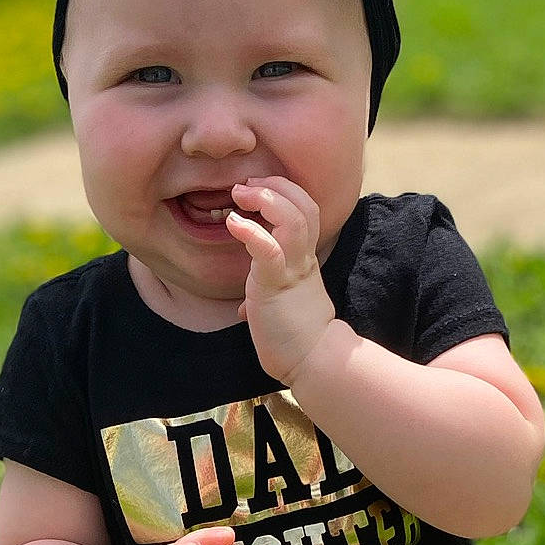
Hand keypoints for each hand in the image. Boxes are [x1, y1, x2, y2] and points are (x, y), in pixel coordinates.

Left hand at [226, 176, 336, 384]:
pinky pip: (268, 250)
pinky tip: (233, 223)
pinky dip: (250, 231)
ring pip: (292, 219)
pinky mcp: (276, 285)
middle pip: (304, 205)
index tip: (256, 189)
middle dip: (276, 186)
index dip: (283, 191)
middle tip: (247, 184)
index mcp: (303, 260)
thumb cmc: (294, 338)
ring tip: (241, 193)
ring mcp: (292, 270)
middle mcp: (301, 258)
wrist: (311, 361)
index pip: (304, 210)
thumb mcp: (278, 307)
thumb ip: (263, 299)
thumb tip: (243, 309)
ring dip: (266, 198)